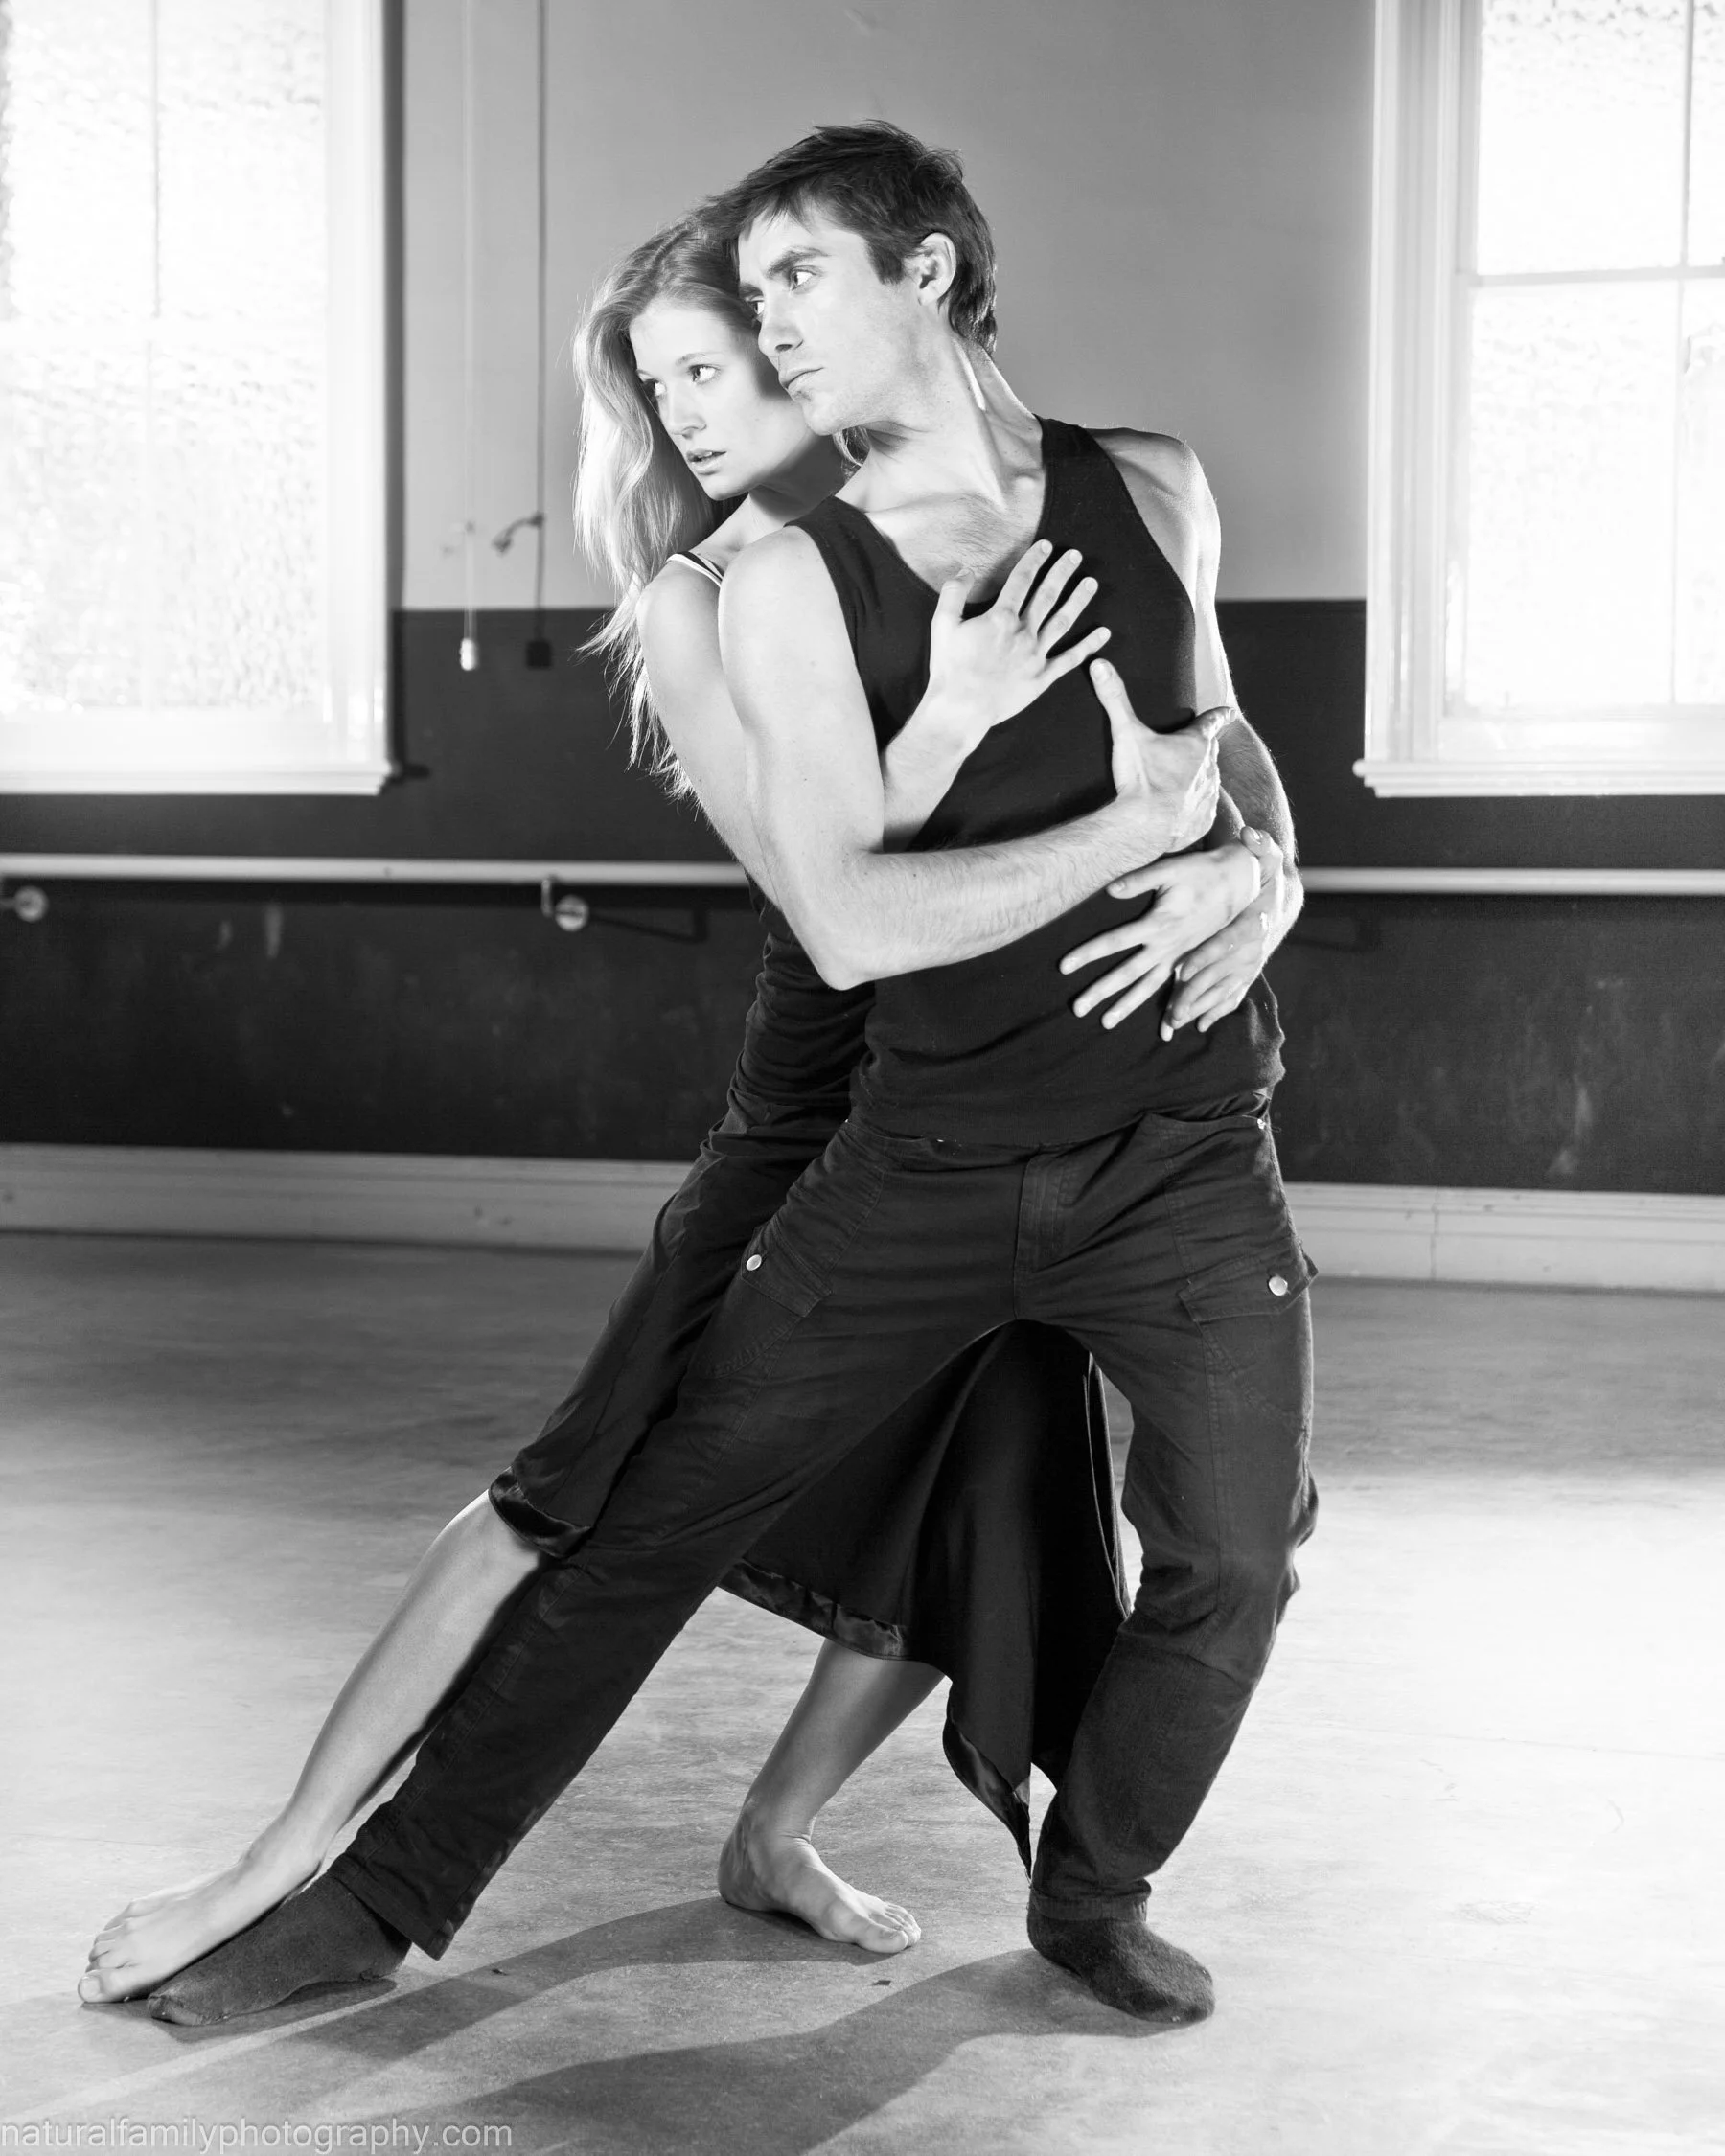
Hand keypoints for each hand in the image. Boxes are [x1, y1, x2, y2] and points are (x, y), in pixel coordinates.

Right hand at [910, 540, 1110, 759]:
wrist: (961, 710)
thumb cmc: (949, 669)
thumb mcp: (942, 625)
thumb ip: (953, 593)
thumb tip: (966, 570)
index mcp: (1000, 618)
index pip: (1021, 580)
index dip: (1035, 560)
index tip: (1047, 546)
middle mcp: (1023, 633)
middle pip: (1047, 595)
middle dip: (1063, 572)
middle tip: (1076, 556)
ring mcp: (1036, 655)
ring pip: (1063, 621)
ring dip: (1079, 600)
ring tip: (1092, 583)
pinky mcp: (1042, 678)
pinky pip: (1070, 659)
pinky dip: (1089, 646)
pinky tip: (1103, 633)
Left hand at [1060, 829, 1270, 1028]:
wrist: (1238, 881)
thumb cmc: (1200, 871)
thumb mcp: (1170, 869)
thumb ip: (1139, 879)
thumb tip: (1110, 889)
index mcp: (1158, 924)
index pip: (1114, 941)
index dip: (1088, 953)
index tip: (1064, 966)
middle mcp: (1168, 946)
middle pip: (1127, 973)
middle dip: (1100, 991)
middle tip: (1076, 1009)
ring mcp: (1180, 956)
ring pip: (1149, 987)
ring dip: (1126, 1006)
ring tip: (1105, 1024)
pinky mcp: (1190, 959)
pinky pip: (1173, 989)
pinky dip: (1167, 1010)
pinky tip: (1162, 1029)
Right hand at [1092, 661, 1225, 858]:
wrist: (1146, 828)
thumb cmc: (1141, 779)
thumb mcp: (1125, 734)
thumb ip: (1114, 698)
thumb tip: (1099, 664)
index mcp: (1195, 744)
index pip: (1214, 721)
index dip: (1221, 715)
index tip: (1230, 711)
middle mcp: (1209, 769)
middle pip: (1211, 753)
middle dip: (1203, 750)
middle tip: (1193, 749)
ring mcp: (1209, 796)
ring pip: (1209, 782)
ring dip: (1198, 780)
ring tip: (1180, 784)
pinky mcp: (1203, 821)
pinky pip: (1203, 811)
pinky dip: (1193, 808)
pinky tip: (1178, 812)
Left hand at [1163, 826, 1285, 1035]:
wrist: (1280, 896)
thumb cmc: (1262, 876)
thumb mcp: (1262, 854)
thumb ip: (1258, 843)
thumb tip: (1251, 830)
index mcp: (1251, 922)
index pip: (1227, 943)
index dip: (1206, 957)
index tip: (1183, 971)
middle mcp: (1252, 949)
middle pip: (1221, 976)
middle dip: (1195, 995)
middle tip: (1170, 1013)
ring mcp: (1250, 964)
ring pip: (1223, 991)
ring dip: (1199, 1008)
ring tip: (1172, 1025)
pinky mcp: (1246, 972)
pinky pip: (1231, 995)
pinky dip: (1216, 1011)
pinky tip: (1198, 1026)